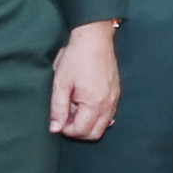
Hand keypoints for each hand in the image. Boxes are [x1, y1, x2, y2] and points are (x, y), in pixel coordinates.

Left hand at [49, 22, 120, 139]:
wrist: (95, 39)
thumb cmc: (76, 59)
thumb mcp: (61, 84)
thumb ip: (58, 109)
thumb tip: (55, 128)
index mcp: (94, 104)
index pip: (81, 131)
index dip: (66, 129)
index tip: (57, 119)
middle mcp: (108, 105)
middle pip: (95, 134)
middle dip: (78, 131)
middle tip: (64, 118)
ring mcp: (115, 99)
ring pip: (103, 125)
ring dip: (87, 124)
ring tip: (74, 109)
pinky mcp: (116, 93)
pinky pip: (108, 114)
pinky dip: (97, 116)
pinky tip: (85, 105)